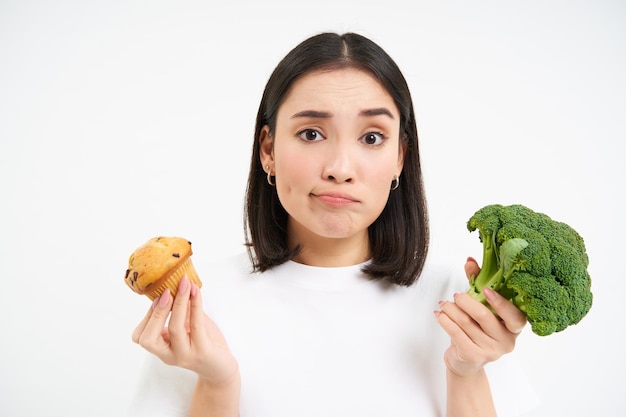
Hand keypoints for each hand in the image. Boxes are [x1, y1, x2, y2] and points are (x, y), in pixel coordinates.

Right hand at [132, 275, 238, 385]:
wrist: (222, 367)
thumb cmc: (204, 343)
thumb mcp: (188, 326)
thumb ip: (180, 311)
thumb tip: (175, 285)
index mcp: (162, 349)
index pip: (141, 336)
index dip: (147, 315)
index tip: (159, 295)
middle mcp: (170, 355)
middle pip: (149, 338)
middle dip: (157, 312)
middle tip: (168, 291)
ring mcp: (185, 355)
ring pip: (175, 329)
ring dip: (178, 303)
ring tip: (184, 285)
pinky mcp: (203, 351)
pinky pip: (197, 324)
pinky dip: (195, 304)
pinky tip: (196, 292)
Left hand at [435, 257, 526, 377]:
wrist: (466, 361)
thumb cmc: (477, 330)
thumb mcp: (481, 306)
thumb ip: (478, 282)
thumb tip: (470, 261)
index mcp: (514, 328)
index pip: (516, 317)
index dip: (501, 303)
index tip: (486, 290)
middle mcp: (506, 341)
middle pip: (484, 316)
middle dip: (466, 302)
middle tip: (456, 296)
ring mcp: (490, 351)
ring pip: (466, 323)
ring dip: (451, 310)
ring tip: (444, 304)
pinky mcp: (473, 356)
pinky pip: (455, 333)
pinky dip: (444, 320)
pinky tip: (439, 314)